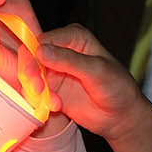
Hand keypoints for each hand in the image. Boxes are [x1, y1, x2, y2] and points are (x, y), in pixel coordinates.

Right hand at [30, 23, 145, 138]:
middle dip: (31, 75)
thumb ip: (69, 60)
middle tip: (38, 90)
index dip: (33, 56)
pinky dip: (40, 101)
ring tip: (54, 103)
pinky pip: (34, 92)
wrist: (121, 115)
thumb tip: (40, 50)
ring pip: (29, 76)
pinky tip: (56, 107)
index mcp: (73, 37)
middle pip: (31, 57)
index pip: (43, 40)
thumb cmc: (118, 87)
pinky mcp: (50, 89)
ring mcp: (54, 70)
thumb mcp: (97, 71)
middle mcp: (61, 50)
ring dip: (36, 91)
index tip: (34, 74)